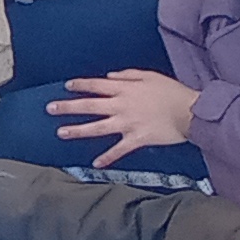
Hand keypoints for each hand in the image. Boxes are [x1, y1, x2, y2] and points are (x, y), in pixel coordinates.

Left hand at [45, 68, 201, 167]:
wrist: (190, 111)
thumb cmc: (172, 91)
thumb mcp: (150, 75)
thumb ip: (128, 75)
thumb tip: (110, 77)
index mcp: (125, 89)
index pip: (97, 85)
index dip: (80, 85)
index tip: (66, 86)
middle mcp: (122, 106)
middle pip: (90, 106)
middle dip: (68, 107)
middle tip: (50, 109)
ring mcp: (128, 123)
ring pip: (97, 128)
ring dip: (78, 130)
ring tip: (61, 133)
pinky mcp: (137, 139)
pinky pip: (118, 150)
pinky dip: (107, 157)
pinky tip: (95, 164)